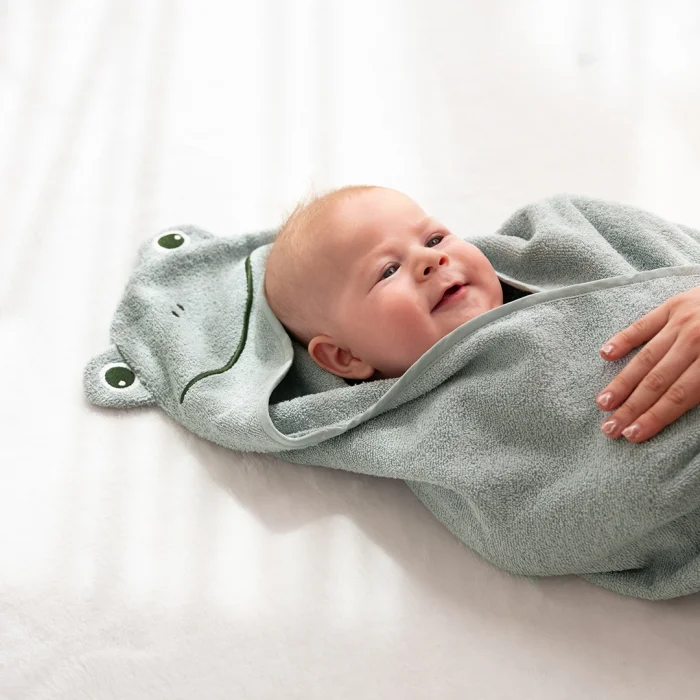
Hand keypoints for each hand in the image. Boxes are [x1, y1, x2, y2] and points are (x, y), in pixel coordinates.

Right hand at [595, 285, 699, 441]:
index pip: (679, 396)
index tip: (633, 435)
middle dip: (631, 408)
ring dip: (622, 382)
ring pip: (646, 358)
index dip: (655, 418)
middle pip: (657, 381)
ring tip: (602, 403)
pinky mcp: (674, 304)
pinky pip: (644, 324)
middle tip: (609, 428)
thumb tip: (695, 406)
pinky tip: (606, 355)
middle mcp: (696, 341)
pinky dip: (624, 339)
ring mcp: (682, 321)